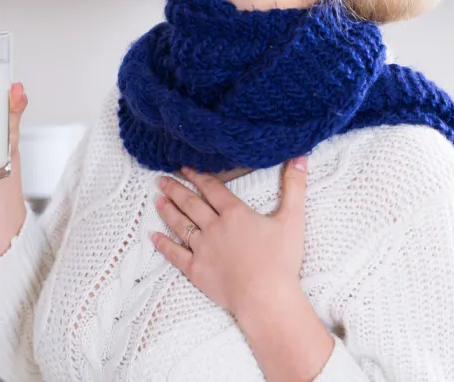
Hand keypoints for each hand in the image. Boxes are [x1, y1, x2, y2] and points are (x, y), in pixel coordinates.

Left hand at [152, 157, 307, 316]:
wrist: (266, 298)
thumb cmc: (281, 260)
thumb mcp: (293, 218)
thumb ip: (295, 186)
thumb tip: (300, 157)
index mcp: (234, 213)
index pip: (212, 188)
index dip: (198, 176)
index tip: (185, 167)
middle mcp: (214, 227)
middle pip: (191, 203)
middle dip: (176, 189)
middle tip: (161, 179)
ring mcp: (202, 249)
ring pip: (181, 224)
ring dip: (168, 210)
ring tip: (157, 199)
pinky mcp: (196, 270)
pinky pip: (175, 254)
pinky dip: (163, 244)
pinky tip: (153, 236)